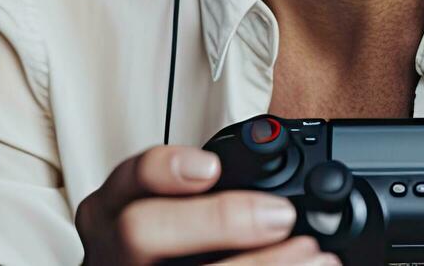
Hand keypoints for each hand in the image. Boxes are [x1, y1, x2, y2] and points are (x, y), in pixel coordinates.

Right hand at [76, 144, 333, 264]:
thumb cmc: (158, 251)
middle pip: (142, 230)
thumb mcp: (158, 213)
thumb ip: (198, 197)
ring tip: (312, 255)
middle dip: (217, 220)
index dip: (166, 169)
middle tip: (279, 216)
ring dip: (261, 265)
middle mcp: (114, 252)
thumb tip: (274, 181)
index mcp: (111, 213)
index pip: (128, 179)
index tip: (212, 167)